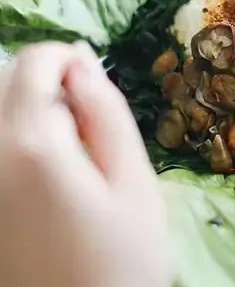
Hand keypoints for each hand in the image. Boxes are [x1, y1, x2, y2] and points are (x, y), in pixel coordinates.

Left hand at [0, 42, 169, 286]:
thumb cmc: (121, 262)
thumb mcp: (133, 183)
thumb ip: (107, 115)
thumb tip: (83, 64)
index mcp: (29, 144)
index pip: (33, 62)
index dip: (68, 59)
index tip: (95, 84)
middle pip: (4, 83)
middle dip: (47, 86)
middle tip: (88, 125)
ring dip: (27, 112)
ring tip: (66, 150)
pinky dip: (14, 141)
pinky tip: (42, 174)